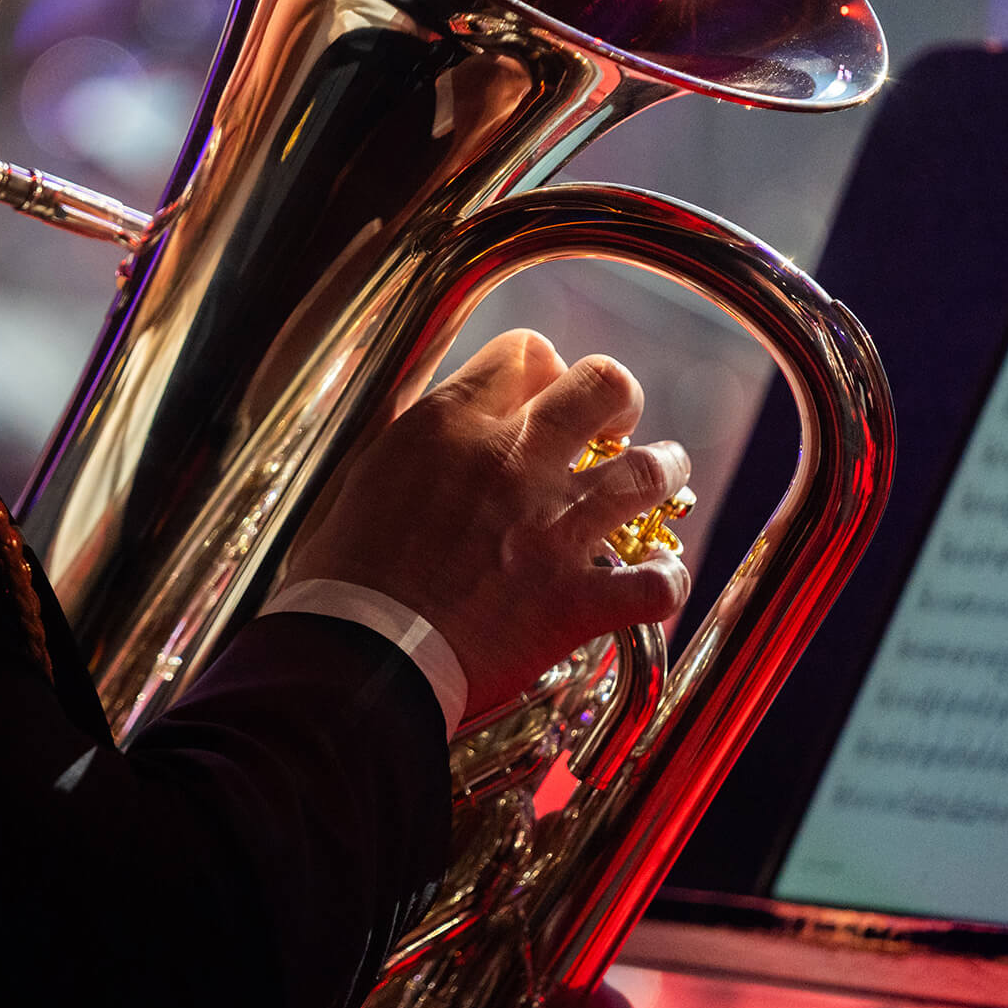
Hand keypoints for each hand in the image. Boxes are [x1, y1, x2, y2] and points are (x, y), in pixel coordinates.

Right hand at [284, 329, 692, 718]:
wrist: (355, 656)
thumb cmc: (343, 574)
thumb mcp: (367, 473)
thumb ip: (416, 436)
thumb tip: (440, 415)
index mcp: (452, 425)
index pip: (525, 351)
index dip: (543, 367)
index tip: (541, 394)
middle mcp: (512, 461)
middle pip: (604, 384)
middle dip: (620, 400)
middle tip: (615, 424)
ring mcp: (551, 529)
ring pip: (649, 471)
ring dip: (663, 472)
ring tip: (663, 477)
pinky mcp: (573, 599)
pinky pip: (655, 583)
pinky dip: (664, 580)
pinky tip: (659, 577)